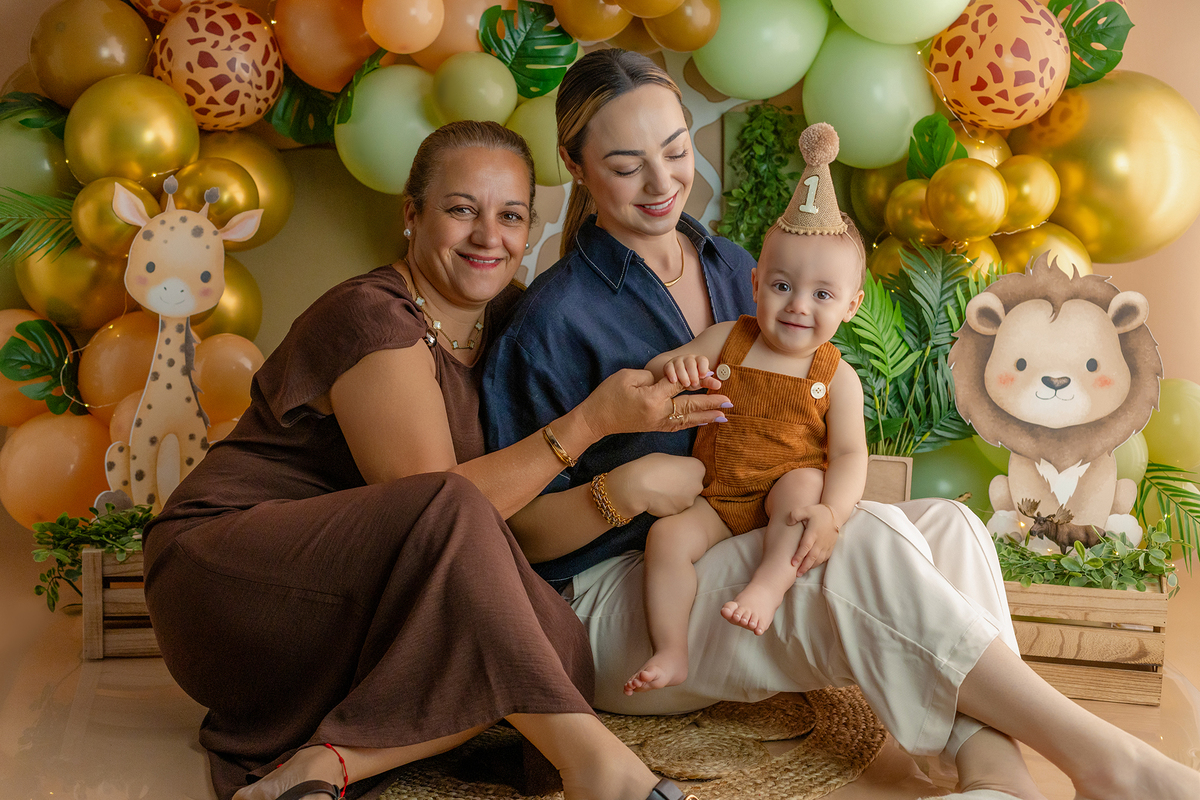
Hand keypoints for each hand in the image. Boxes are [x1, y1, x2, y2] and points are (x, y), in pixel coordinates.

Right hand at [579, 368, 729, 439]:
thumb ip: (651, 377)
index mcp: (652, 398)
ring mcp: (658, 423)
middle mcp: (659, 413)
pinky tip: (705, 422)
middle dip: (711, 403)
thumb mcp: (627, 377)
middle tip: (729, 400)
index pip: (681, 386)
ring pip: (688, 419)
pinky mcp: (656, 427)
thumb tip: (669, 381)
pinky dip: (694, 423)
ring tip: (724, 414)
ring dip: (707, 416)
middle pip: (690, 406)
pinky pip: (680, 425)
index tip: (714, 375)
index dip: (699, 379)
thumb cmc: (609, 395)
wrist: (597, 420)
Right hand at [605, 454, 705, 517]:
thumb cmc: (650, 466)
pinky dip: (669, 504)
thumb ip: (680, 466)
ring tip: (662, 491)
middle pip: (694, 486)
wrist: (637, 485)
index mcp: (697, 468)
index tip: (675, 471)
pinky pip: (676, 507)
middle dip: (684, 485)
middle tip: (668, 482)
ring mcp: (689, 500)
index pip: (697, 471)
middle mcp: (697, 485)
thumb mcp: (668, 458)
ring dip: (677, 496)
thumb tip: (681, 472)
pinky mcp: (679, 511)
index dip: (685, 471)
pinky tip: (659, 499)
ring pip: (685, 498)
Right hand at [663, 355, 713, 390]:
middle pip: (691, 363)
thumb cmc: (692, 379)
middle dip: (693, 373)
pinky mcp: (668, 365)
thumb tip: (719, 385)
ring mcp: (677, 361)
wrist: (676, 379)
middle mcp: (688, 359)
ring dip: (683, 375)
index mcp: (699, 361)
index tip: (703, 376)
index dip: (703, 367)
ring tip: (686, 384)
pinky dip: (671, 374)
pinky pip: (669, 367)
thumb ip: (709, 382)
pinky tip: (674, 381)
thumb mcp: (701, 381)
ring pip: (680, 365)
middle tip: (694, 383)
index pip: (702, 360)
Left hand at [788, 504, 838, 575]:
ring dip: (810, 567)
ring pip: (819, 559)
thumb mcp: (806, 509)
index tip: (792, 563)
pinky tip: (811, 566)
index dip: (799, 555)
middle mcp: (820, 541)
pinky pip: (825, 558)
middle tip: (796, 574)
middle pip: (812, 557)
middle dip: (804, 566)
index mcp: (813, 532)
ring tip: (802, 572)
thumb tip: (788, 522)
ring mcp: (826, 544)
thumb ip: (795, 515)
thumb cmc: (818, 512)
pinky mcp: (830, 546)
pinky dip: (818, 563)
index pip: (805, 546)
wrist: (835, 514)